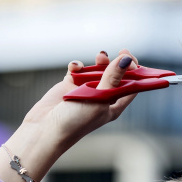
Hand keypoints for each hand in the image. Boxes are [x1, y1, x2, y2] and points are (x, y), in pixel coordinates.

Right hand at [23, 49, 138, 148]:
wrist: (44, 130)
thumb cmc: (76, 121)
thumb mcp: (99, 99)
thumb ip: (112, 79)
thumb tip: (126, 60)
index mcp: (114, 106)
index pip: (132, 86)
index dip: (136, 72)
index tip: (132, 59)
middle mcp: (102, 98)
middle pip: (116, 76)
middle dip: (119, 63)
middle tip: (121, 51)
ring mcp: (86, 91)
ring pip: (98, 71)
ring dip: (100, 62)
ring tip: (100, 56)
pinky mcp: (70, 86)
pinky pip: (78, 71)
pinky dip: (78, 66)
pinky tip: (75, 67)